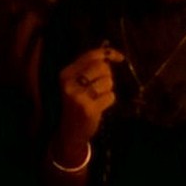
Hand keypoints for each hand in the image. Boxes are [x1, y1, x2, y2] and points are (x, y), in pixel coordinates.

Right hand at [52, 44, 124, 165]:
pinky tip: (99, 106)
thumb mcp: (76, 82)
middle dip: (107, 75)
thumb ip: (90, 66)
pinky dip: (109, 100)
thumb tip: (112, 54)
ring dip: (108, 89)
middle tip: (101, 86)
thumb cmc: (77, 102)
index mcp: (65, 74)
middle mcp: (69, 84)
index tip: (120, 58)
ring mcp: (78, 97)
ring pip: (108, 81)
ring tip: (97, 97)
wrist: (70, 131)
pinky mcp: (88, 109)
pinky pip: (110, 96)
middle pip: (102, 67)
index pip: (91, 55)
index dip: (109, 54)